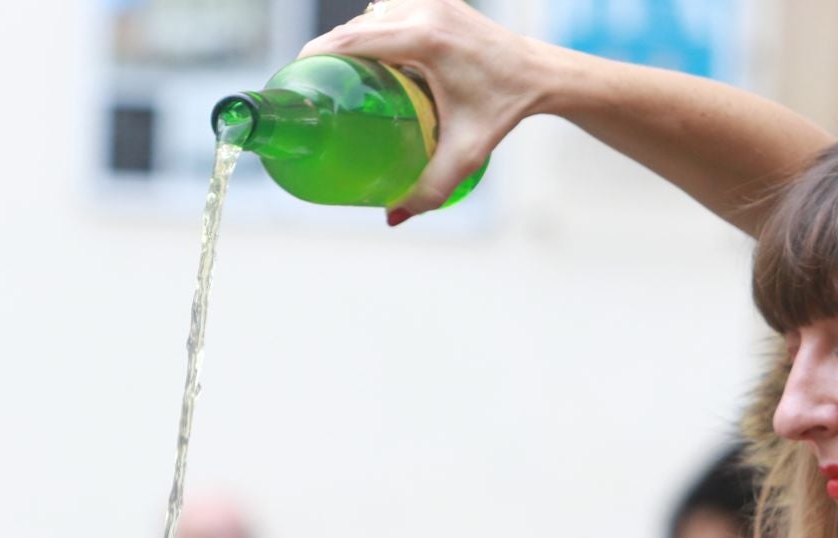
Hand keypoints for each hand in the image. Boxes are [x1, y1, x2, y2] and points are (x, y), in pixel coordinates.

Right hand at [301, 0, 548, 214]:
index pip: (350, 40)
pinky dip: (375, 32)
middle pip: (355, 27)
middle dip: (330, 54)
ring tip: (339, 76)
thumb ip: (430, 187)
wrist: (540, 74)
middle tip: (317, 88)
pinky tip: (368, 59)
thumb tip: (392, 215)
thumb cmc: (505, 110)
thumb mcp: (468, 153)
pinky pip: (389, 12)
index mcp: (425, 37)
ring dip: (352, 42)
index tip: (297, 80)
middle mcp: (423, 8)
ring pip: (371, 17)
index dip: (315, 56)